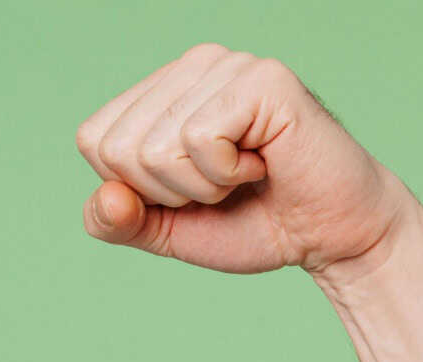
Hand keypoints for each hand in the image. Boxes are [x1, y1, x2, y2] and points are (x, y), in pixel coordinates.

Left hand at [72, 43, 422, 283]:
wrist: (328, 235)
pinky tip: (262, 164)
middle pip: (118, 147)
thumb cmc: (252, 222)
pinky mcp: (262, 80)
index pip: (94, 139)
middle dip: (167, 191)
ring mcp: (229, 65)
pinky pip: (199, 141)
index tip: (189, 188)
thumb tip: (104, 199)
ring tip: (244, 173)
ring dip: (201, 186)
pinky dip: (226, 174)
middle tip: (221, 185)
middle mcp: (193, 65)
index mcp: (163, 90)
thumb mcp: (165, 229)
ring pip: (156, 147)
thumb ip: (118, 221)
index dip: (134, 188)